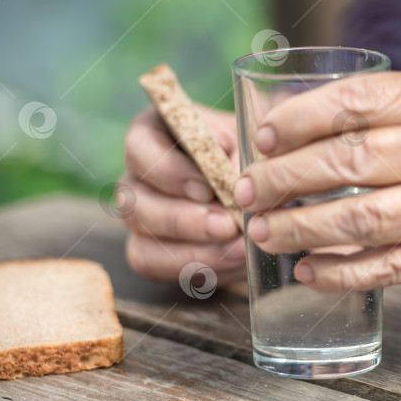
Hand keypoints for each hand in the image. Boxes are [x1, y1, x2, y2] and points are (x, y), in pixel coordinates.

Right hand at [121, 105, 245, 284]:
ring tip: (236, 248)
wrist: (266, 188)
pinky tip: (233, 260)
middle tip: (227, 225)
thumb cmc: (253, 154)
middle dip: (183, 220)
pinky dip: (197, 267)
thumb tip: (233, 175)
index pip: (140, 147)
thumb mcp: (252, 141)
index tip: (206, 189)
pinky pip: (156, 266)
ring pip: (141, 242)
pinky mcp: (151, 251)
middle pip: (135, 202)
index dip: (168, 171)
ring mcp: (140, 217)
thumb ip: (240, 153)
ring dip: (192, 251)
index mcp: (154, 132)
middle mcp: (137, 176)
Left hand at [233, 69, 400, 290]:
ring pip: (362, 221)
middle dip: (284, 179)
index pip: (356, 103)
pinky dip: (341, 273)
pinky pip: (388, 269)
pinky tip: (305, 271)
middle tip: (244, 191)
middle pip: (349, 162)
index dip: (300, 119)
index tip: (263, 137)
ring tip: (260, 231)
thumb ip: (382, 103)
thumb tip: (293, 124)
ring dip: (301, 229)